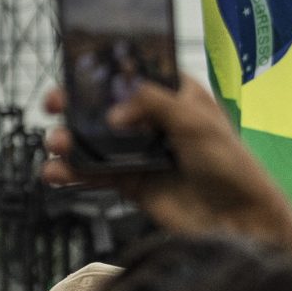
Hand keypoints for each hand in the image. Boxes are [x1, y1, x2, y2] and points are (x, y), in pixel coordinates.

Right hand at [38, 80, 291, 246]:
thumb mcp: (195, 122)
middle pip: (106, 106)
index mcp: (174, 95)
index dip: (104, 72)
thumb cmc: (229, 164)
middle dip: (76, 105)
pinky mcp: (132, 183)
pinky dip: (73, 174)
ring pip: (95, 142)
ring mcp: (140, 153)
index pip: (133, 75)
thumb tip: (111, 116)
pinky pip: (96, 175)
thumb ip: (151, 105)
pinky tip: (55, 174)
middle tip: (54, 104)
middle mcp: (154, 120)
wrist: (238, 221)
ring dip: (70, 141)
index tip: (75, 70)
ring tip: (55, 144)